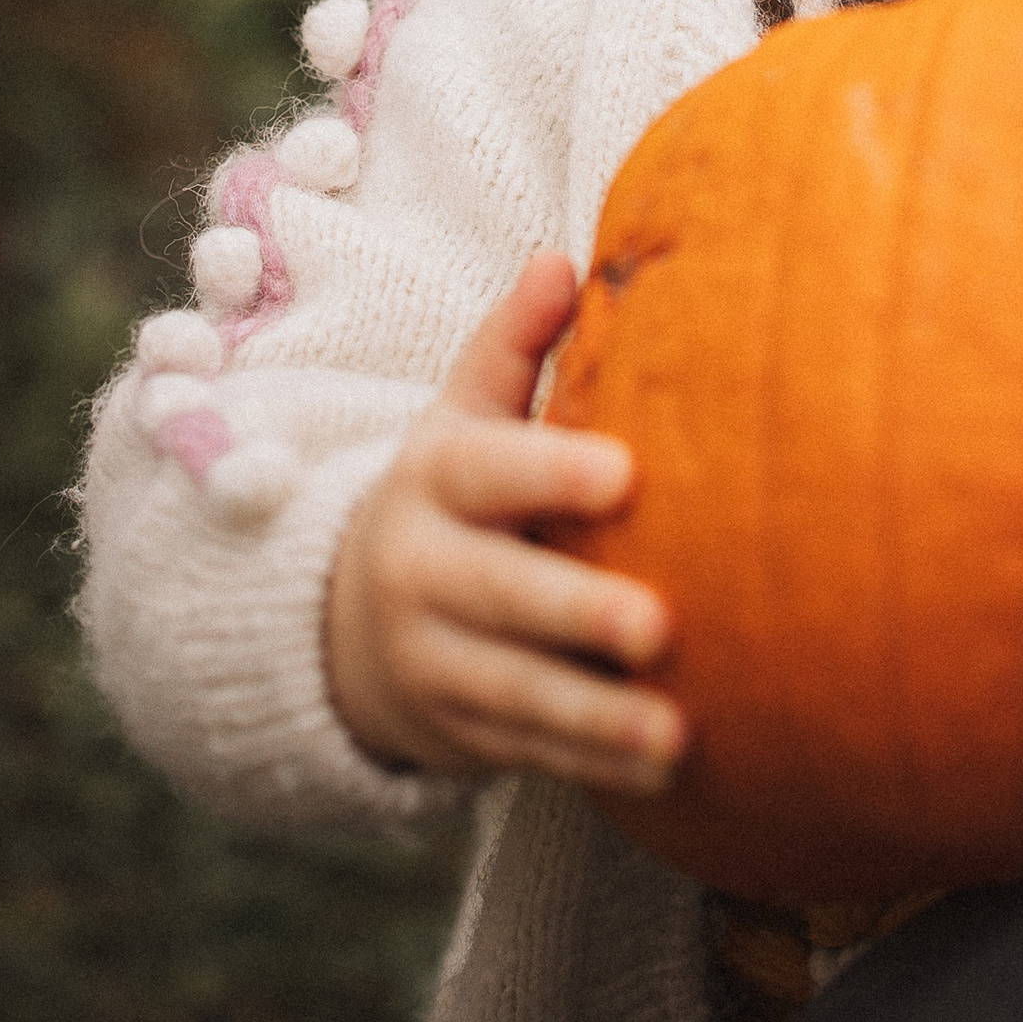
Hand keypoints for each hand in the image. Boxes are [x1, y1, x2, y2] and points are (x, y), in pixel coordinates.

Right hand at [326, 250, 683, 793]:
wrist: (345, 621)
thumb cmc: (451, 494)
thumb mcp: (462, 413)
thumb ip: (512, 341)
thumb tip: (561, 256)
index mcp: (435, 480)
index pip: (488, 472)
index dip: (551, 472)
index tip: (627, 473)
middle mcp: (424, 574)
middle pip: (498, 595)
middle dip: (575, 613)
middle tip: (658, 625)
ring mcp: (434, 664)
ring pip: (513, 692)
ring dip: (596, 716)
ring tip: (677, 728)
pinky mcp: (456, 734)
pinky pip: (525, 752)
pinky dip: (591, 763)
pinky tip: (664, 764)